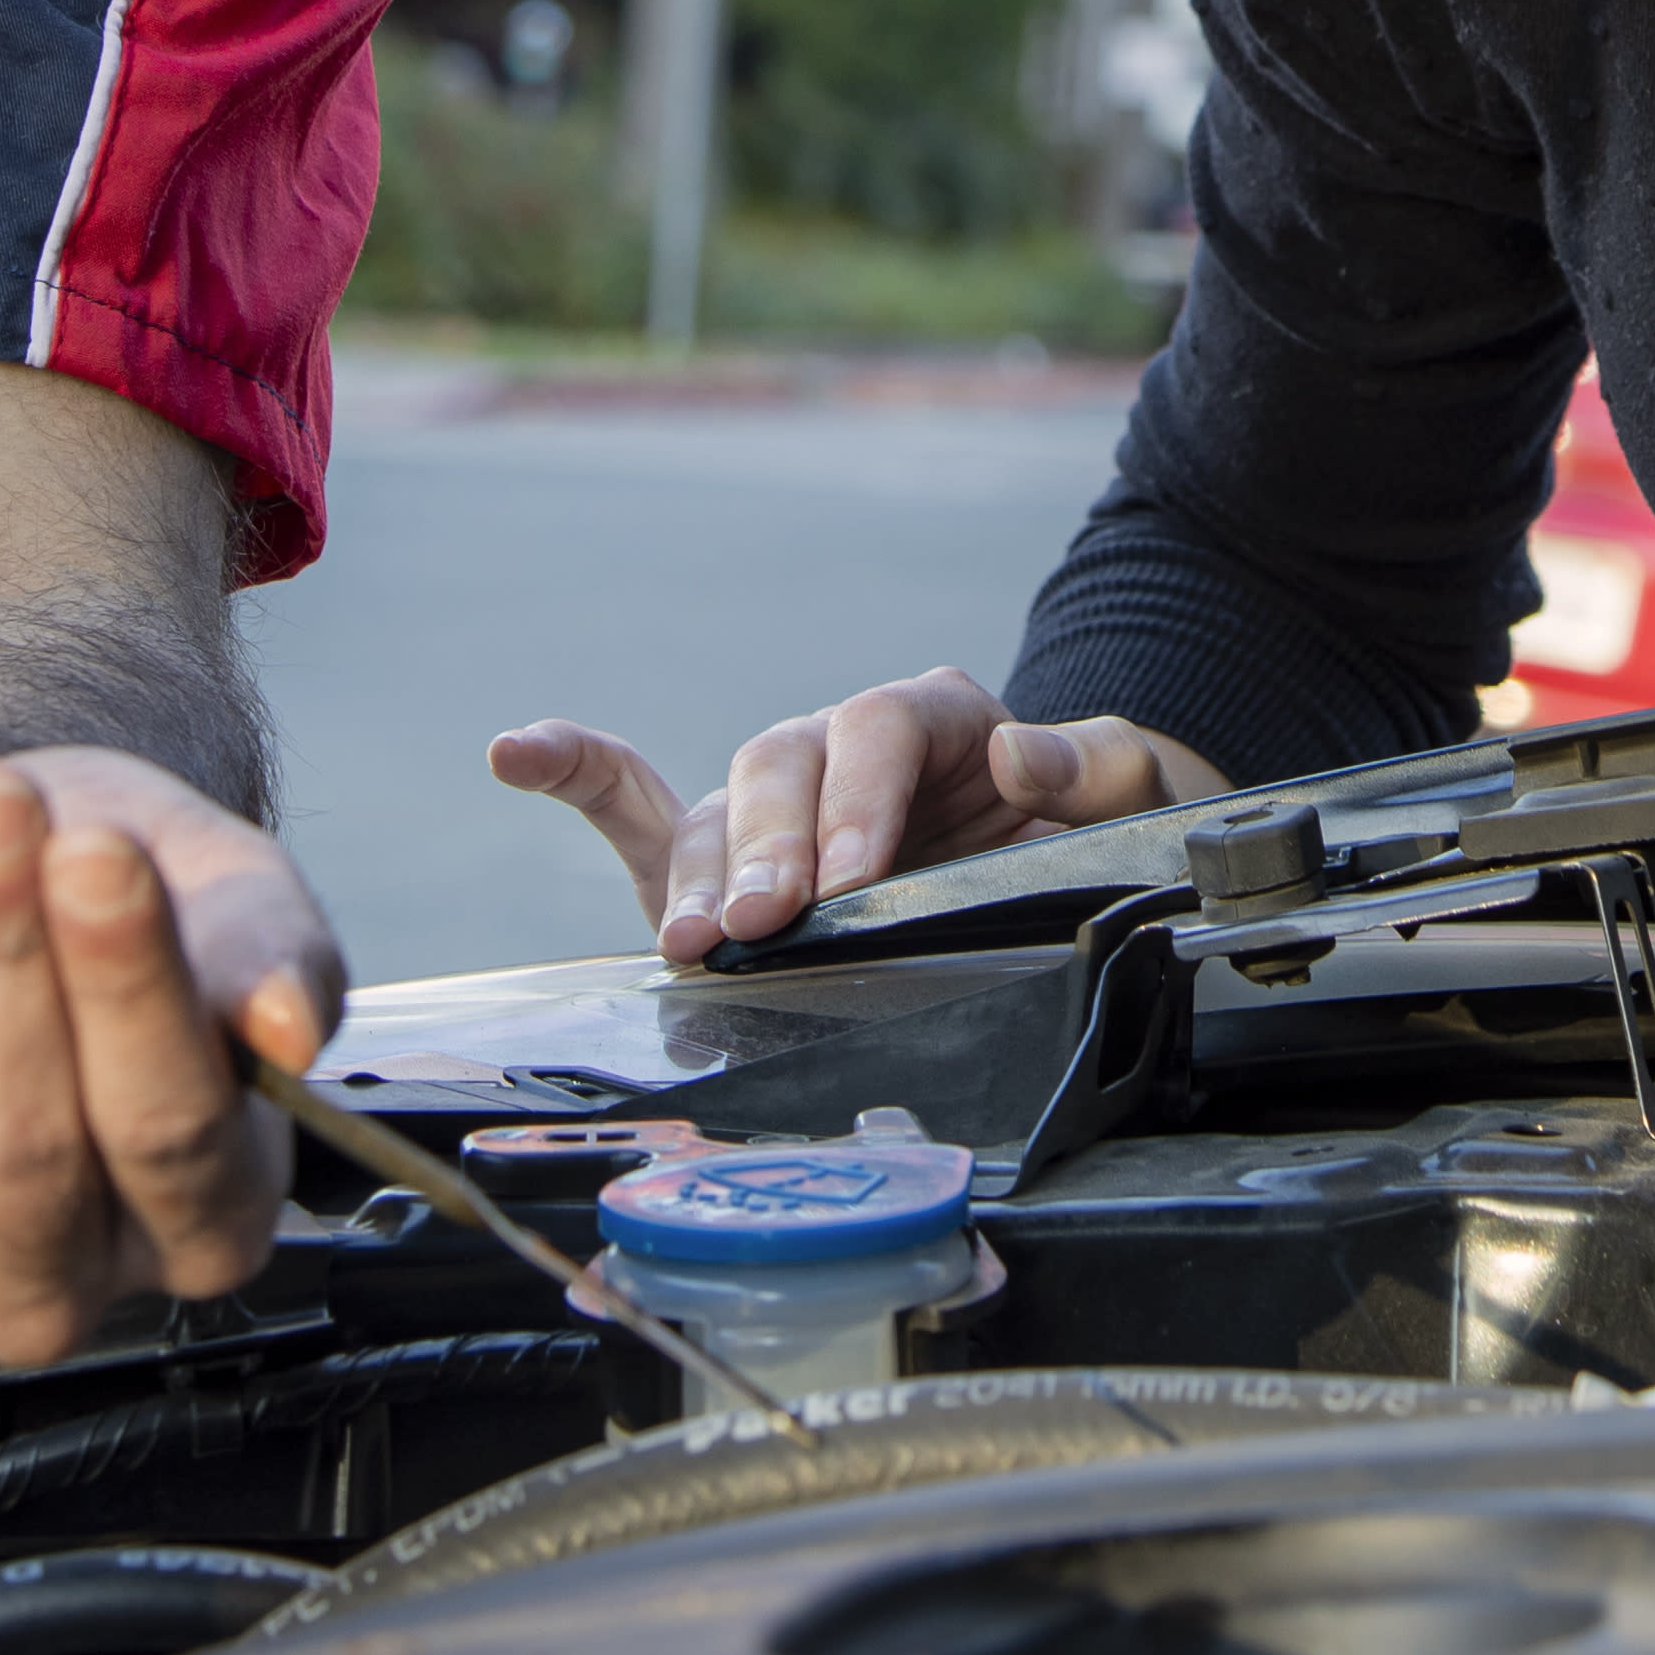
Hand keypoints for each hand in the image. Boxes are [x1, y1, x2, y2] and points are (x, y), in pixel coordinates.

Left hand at [0, 749, 344, 1365]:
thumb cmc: (92, 902)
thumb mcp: (218, 894)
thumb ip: (270, 952)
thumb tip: (287, 1024)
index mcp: (203, 1222)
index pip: (170, 1131)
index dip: (129, 991)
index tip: (99, 853)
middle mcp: (56, 1288)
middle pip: (26, 1146)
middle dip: (0, 961)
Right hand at [490, 671, 1220, 965]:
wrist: (1066, 869)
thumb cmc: (1097, 828)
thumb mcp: (1136, 792)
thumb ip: (1099, 768)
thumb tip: (1025, 753)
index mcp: (939, 717)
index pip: (880, 728)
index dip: (861, 800)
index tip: (853, 877)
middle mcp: (845, 749)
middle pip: (787, 762)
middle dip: (771, 844)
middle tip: (765, 920)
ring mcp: (780, 801)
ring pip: (720, 804)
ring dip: (698, 870)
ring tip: (694, 937)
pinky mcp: (727, 853)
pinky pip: (637, 803)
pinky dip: (576, 773)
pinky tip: (518, 751)